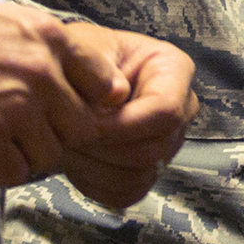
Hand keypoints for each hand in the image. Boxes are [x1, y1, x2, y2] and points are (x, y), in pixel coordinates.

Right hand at [0, 0, 122, 186]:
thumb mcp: (7, 19)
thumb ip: (47, 48)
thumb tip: (79, 78)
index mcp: (51, 38)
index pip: (104, 84)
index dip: (89, 103)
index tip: (69, 109)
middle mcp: (43, 74)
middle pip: (81, 128)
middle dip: (57, 134)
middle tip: (26, 131)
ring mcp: (16, 109)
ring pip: (50, 156)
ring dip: (27, 155)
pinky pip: (15, 173)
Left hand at [55, 21, 197, 209]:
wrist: (63, 85)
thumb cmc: (75, 62)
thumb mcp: (80, 50)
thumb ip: (97, 68)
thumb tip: (118, 94)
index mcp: (173, 69)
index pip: (166, 110)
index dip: (123, 124)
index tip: (84, 122)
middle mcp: (180, 107)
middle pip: (154, 148)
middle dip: (105, 146)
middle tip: (69, 133)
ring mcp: (167, 143)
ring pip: (140, 176)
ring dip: (96, 166)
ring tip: (71, 143)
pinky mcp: (148, 170)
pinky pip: (127, 193)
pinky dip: (96, 182)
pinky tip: (79, 159)